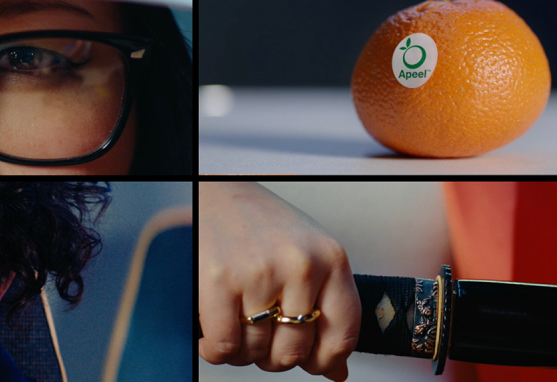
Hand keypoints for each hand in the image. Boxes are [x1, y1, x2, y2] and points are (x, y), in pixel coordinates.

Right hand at [198, 182, 360, 380]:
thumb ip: (326, 308)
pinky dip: (216, 350)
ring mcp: (262, 273)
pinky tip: (214, 332)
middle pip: (294, 352)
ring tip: (237, 326)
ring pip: (256, 353)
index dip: (325, 361)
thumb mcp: (308, 256)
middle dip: (275, 356)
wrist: (217, 192)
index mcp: (331, 259)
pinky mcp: (222, 280)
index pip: (342, 336)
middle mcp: (301, 266)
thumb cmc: (262, 225)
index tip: (312, 362)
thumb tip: (336, 371)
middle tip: (262, 337)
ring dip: (243, 352)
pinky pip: (225, 346)